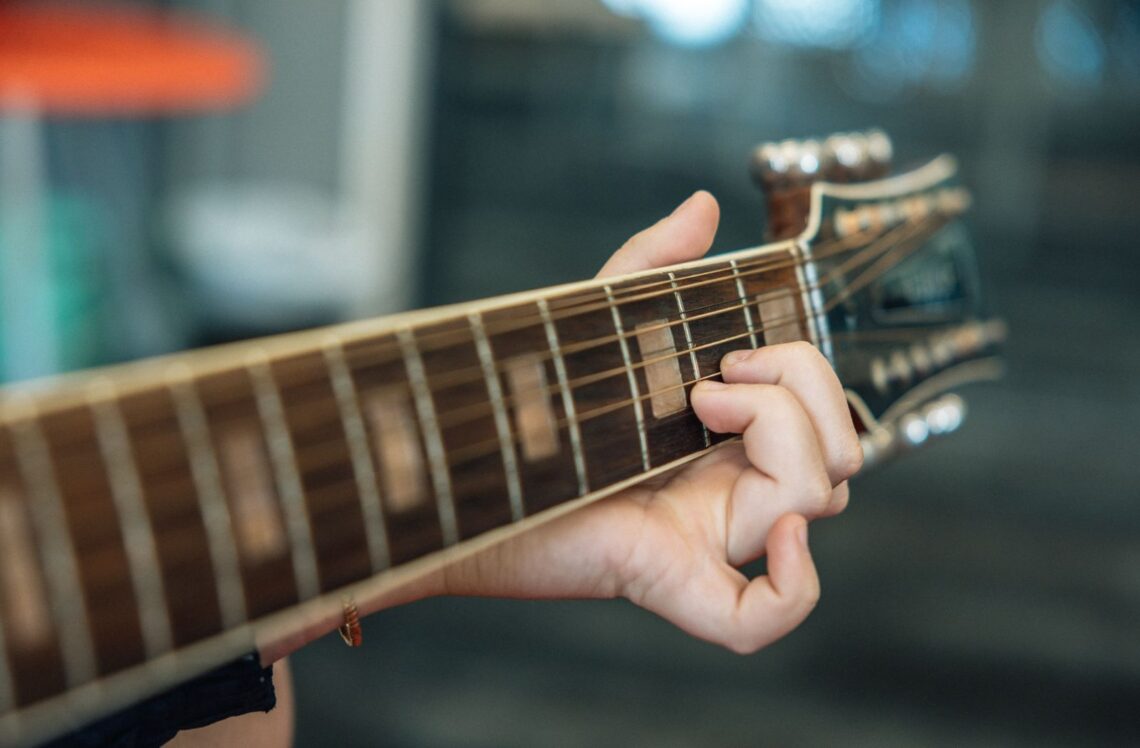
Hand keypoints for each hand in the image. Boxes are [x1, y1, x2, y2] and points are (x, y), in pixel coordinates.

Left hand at [436, 191, 862, 652]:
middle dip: (805, 393)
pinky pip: (759, 619)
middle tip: (715, 378)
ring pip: (819, 502)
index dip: (811, 380)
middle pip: (843, 459)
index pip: (828, 425)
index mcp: (727, 446)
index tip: (732, 350)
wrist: (450, 455)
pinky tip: (777, 534)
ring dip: (784, 433)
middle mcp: (728, 495)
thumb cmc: (529, 396)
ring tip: (701, 406)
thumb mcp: (601, 321)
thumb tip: (706, 204)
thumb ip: (653, 264)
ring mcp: (705, 541)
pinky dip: (793, 585)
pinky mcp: (669, 579)